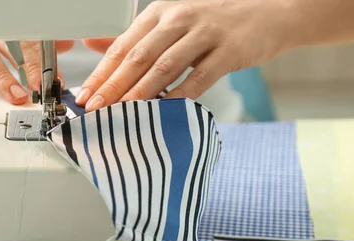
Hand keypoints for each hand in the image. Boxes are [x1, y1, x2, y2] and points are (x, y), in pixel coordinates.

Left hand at [77, 0, 293, 110]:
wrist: (268, 13)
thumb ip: (137, 38)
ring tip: (123, 114)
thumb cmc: (215, 23)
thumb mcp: (172, 22)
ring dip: (140, 93)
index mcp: (160, 13)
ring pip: (165, 66)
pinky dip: (181, 95)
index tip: (85, 96)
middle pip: (138, 57)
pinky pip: (200, 77)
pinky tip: (166, 110)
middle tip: (96, 110)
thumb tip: (95, 46)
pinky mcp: (228, 50)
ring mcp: (204, 33)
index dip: (101, 73)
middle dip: (114, 87)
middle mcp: (178, 18)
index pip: (122, 46)